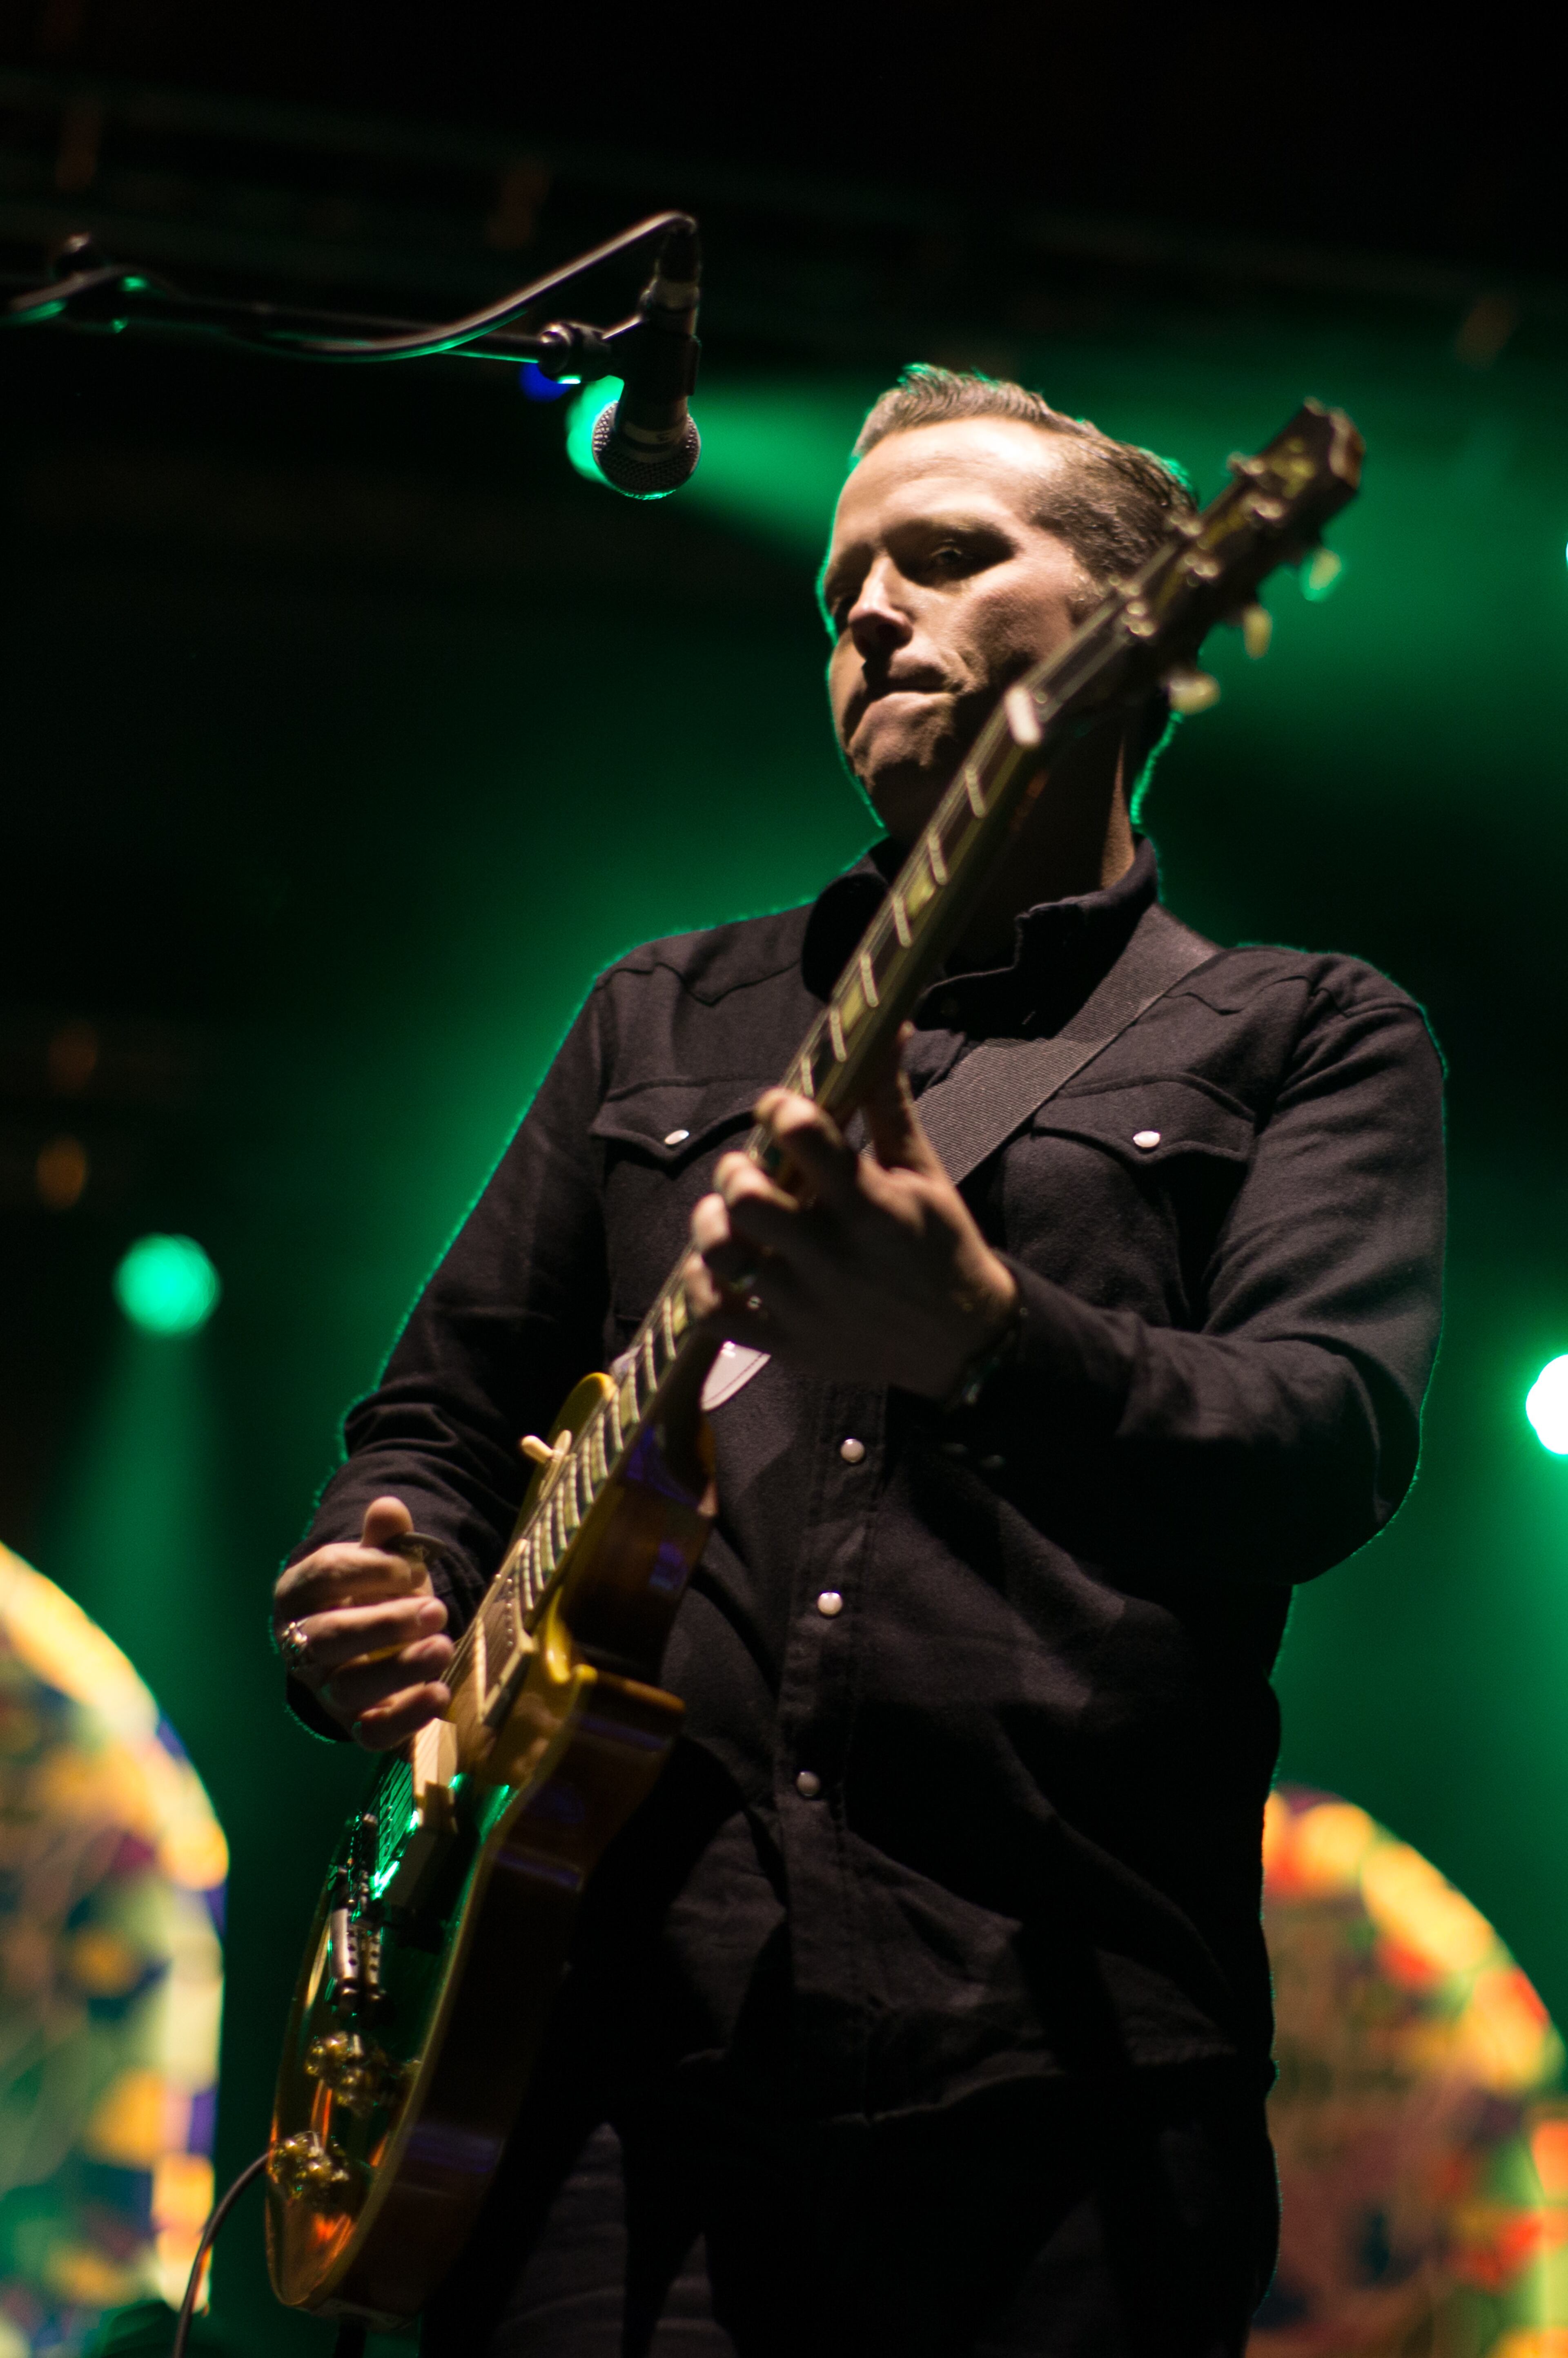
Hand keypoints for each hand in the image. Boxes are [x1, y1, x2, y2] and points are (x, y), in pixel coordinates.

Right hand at [271, 1495, 452, 1751]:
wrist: (374, 1642)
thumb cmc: (374, 1593)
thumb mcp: (380, 1563)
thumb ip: (385, 1539)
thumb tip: (389, 1507)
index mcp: (300, 1594)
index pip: (323, 1576)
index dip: (370, 1569)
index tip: (414, 1567)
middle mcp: (301, 1645)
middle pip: (329, 1638)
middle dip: (384, 1624)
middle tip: (436, 1610)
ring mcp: (325, 1689)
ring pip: (348, 1688)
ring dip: (399, 1669)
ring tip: (443, 1647)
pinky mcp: (355, 1724)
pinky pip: (370, 1732)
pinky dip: (405, 1717)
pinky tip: (439, 1694)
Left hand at [687, 1033, 1017, 1398]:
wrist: (961, 1344)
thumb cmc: (940, 1246)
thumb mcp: (924, 1172)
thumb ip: (888, 1103)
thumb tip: (887, 1028)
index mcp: (871, 1205)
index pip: (808, 1139)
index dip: (780, 1110)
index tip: (779, 1108)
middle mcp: (834, 1255)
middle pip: (750, 1200)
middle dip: (737, 1172)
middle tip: (748, 1169)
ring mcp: (806, 1305)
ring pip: (724, 1256)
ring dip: (711, 1226)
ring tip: (726, 1214)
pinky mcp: (787, 1344)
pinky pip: (715, 1316)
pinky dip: (703, 1286)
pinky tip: (720, 1266)